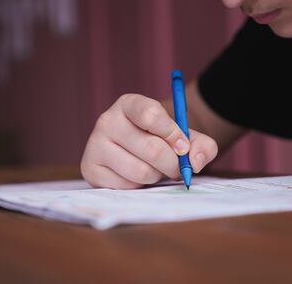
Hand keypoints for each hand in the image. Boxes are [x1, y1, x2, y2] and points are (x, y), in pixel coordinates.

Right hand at [80, 94, 217, 188]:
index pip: (150, 114)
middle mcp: (107, 120)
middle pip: (151, 148)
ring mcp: (95, 145)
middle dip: (172, 164)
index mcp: (129, 104)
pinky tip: (136, 176)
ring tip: (154, 169)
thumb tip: (194, 162)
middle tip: (178, 168)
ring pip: (141, 171)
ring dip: (156, 176)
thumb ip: (202, 146)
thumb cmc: (161, 141)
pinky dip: (139, 187)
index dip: (173, 133)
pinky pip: (126, 186)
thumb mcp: (185, 138)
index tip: (183, 147)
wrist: (135, 153)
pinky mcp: (89, 169)